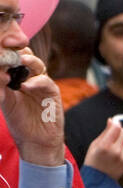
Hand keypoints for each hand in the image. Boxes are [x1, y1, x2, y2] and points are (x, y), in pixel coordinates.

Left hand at [0, 50, 63, 165]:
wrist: (35, 140)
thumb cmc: (19, 121)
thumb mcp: (5, 101)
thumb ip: (2, 87)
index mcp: (16, 77)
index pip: (12, 58)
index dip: (8, 51)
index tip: (1, 47)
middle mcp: (29, 76)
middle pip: (26, 56)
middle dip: (18, 51)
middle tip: (9, 49)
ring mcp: (41, 83)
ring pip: (37, 65)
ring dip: (29, 60)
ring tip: (21, 59)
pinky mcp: (52, 92)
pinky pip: (46, 82)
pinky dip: (37, 81)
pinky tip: (27, 85)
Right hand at [84, 119, 122, 179]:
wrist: (98, 180)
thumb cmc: (93, 162)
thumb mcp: (94, 144)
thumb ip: (105, 132)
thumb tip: (112, 120)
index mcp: (105, 146)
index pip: (117, 128)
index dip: (115, 124)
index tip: (113, 123)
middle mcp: (116, 151)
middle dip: (118, 132)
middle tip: (110, 138)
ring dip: (120, 141)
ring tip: (111, 149)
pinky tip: (115, 155)